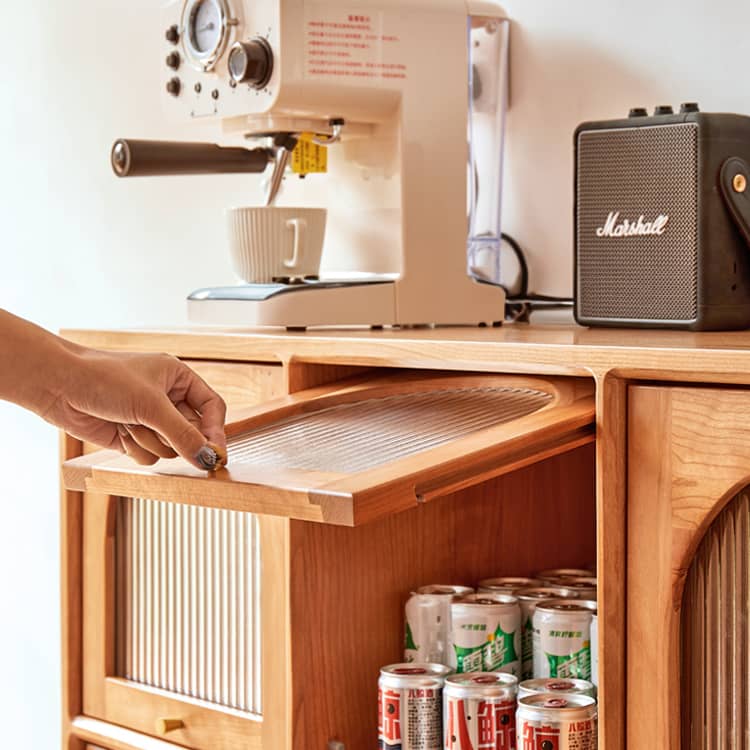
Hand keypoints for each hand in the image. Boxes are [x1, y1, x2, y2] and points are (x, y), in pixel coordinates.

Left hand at [46, 349, 226, 468]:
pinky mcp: (132, 438)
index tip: (215, 453)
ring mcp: (149, 420)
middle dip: (174, 437)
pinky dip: (135, 448)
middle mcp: (167, 399)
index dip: (216, 430)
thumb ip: (183, 435)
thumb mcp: (151, 405)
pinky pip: (149, 457)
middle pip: (193, 433)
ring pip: (170, 449)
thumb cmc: (104, 378)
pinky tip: (118, 431)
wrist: (59, 385)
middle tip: (160, 432)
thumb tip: (208, 458)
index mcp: (178, 379)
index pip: (212, 407)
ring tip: (128, 422)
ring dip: (149, 440)